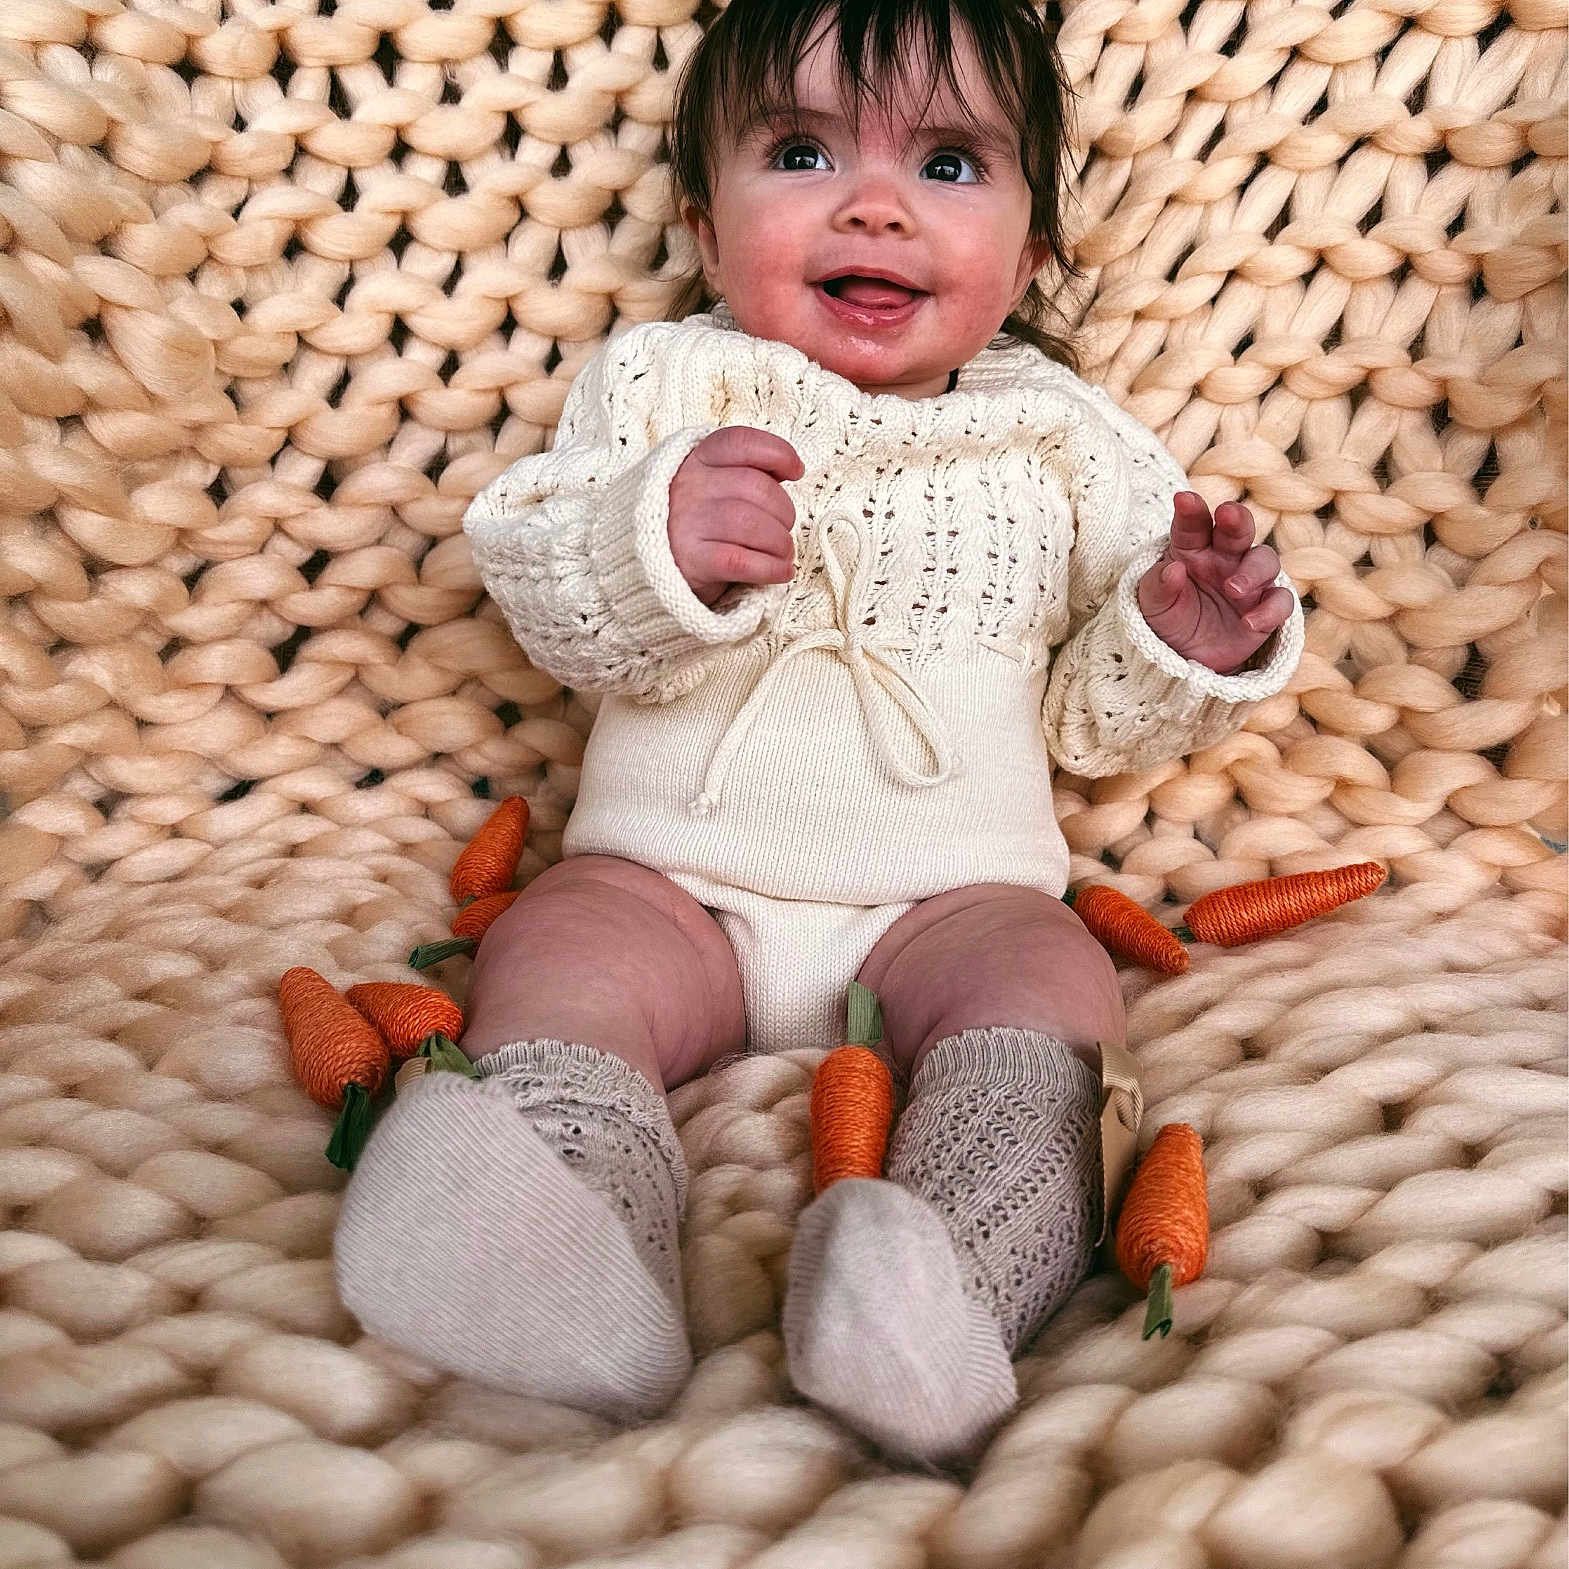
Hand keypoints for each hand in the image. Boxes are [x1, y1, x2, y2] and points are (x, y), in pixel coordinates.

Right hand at [668, 426, 803, 606]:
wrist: (647, 565)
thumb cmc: (694, 522)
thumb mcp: (710, 485)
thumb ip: (745, 472)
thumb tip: (790, 469)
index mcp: (696, 460)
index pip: (741, 443)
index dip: (778, 453)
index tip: (796, 471)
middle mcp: (689, 486)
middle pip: (756, 487)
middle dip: (784, 511)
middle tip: (783, 528)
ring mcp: (687, 523)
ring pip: (752, 524)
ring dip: (780, 543)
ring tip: (782, 554)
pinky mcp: (691, 561)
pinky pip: (742, 562)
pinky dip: (770, 568)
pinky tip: (780, 572)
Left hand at [1137, 492, 1294, 673]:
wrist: (1182, 655)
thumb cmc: (1166, 618)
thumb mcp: (1151, 604)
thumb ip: (1158, 585)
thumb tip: (1173, 570)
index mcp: (1191, 548)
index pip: (1192, 525)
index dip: (1190, 510)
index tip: (1183, 499)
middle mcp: (1223, 557)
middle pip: (1237, 530)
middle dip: (1236, 519)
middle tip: (1228, 515)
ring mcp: (1248, 581)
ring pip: (1265, 561)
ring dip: (1252, 571)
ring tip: (1232, 589)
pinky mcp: (1265, 608)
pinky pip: (1279, 601)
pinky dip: (1270, 610)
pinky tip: (1249, 622)